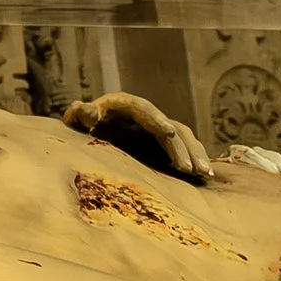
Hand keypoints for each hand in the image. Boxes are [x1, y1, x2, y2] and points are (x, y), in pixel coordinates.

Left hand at [66, 90, 213, 179]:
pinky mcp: (163, 141)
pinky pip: (182, 147)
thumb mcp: (77, 121)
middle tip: (191, 169)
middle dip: (182, 147)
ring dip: (194, 154)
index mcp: (124, 104)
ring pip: (182, 137)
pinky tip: (201, 176)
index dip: (156, 119)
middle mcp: (146, 113)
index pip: (143, 109)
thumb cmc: (82, 125)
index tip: (168, 132)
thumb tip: (82, 107)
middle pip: (170, 125)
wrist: (91, 130)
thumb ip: (79, 115)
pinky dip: (192, 158)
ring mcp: (157, 126)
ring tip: (204, 174)